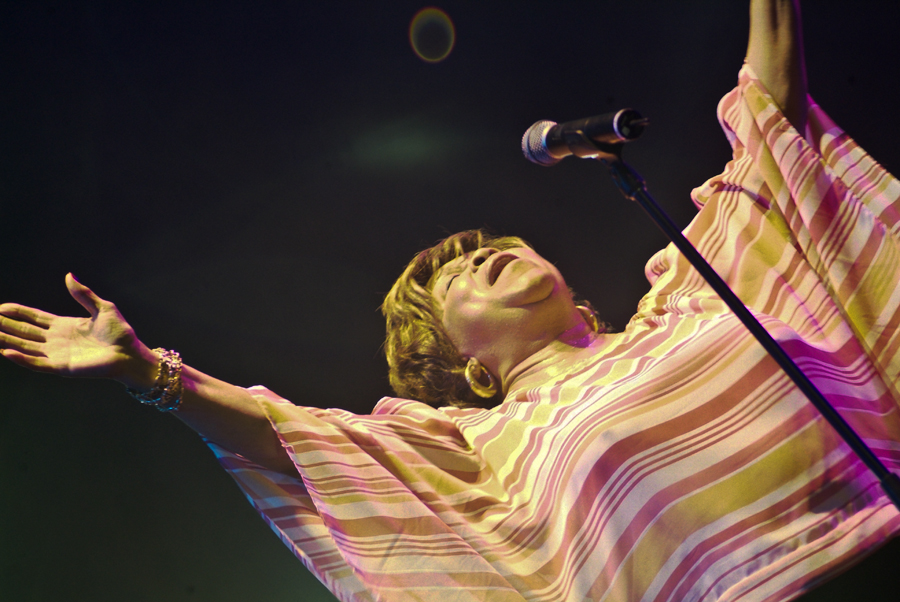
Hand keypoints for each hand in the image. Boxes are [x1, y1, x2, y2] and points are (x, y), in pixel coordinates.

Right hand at [0, 274, 154, 384]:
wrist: (130, 353)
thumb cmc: (120, 333)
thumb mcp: (102, 308)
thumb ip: (83, 294)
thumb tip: (69, 275)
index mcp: (63, 325)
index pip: (33, 318)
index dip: (16, 312)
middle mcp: (56, 340)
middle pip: (23, 332)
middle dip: (4, 326)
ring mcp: (57, 354)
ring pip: (24, 347)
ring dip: (6, 342)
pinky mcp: (62, 367)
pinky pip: (37, 363)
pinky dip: (22, 359)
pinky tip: (6, 352)